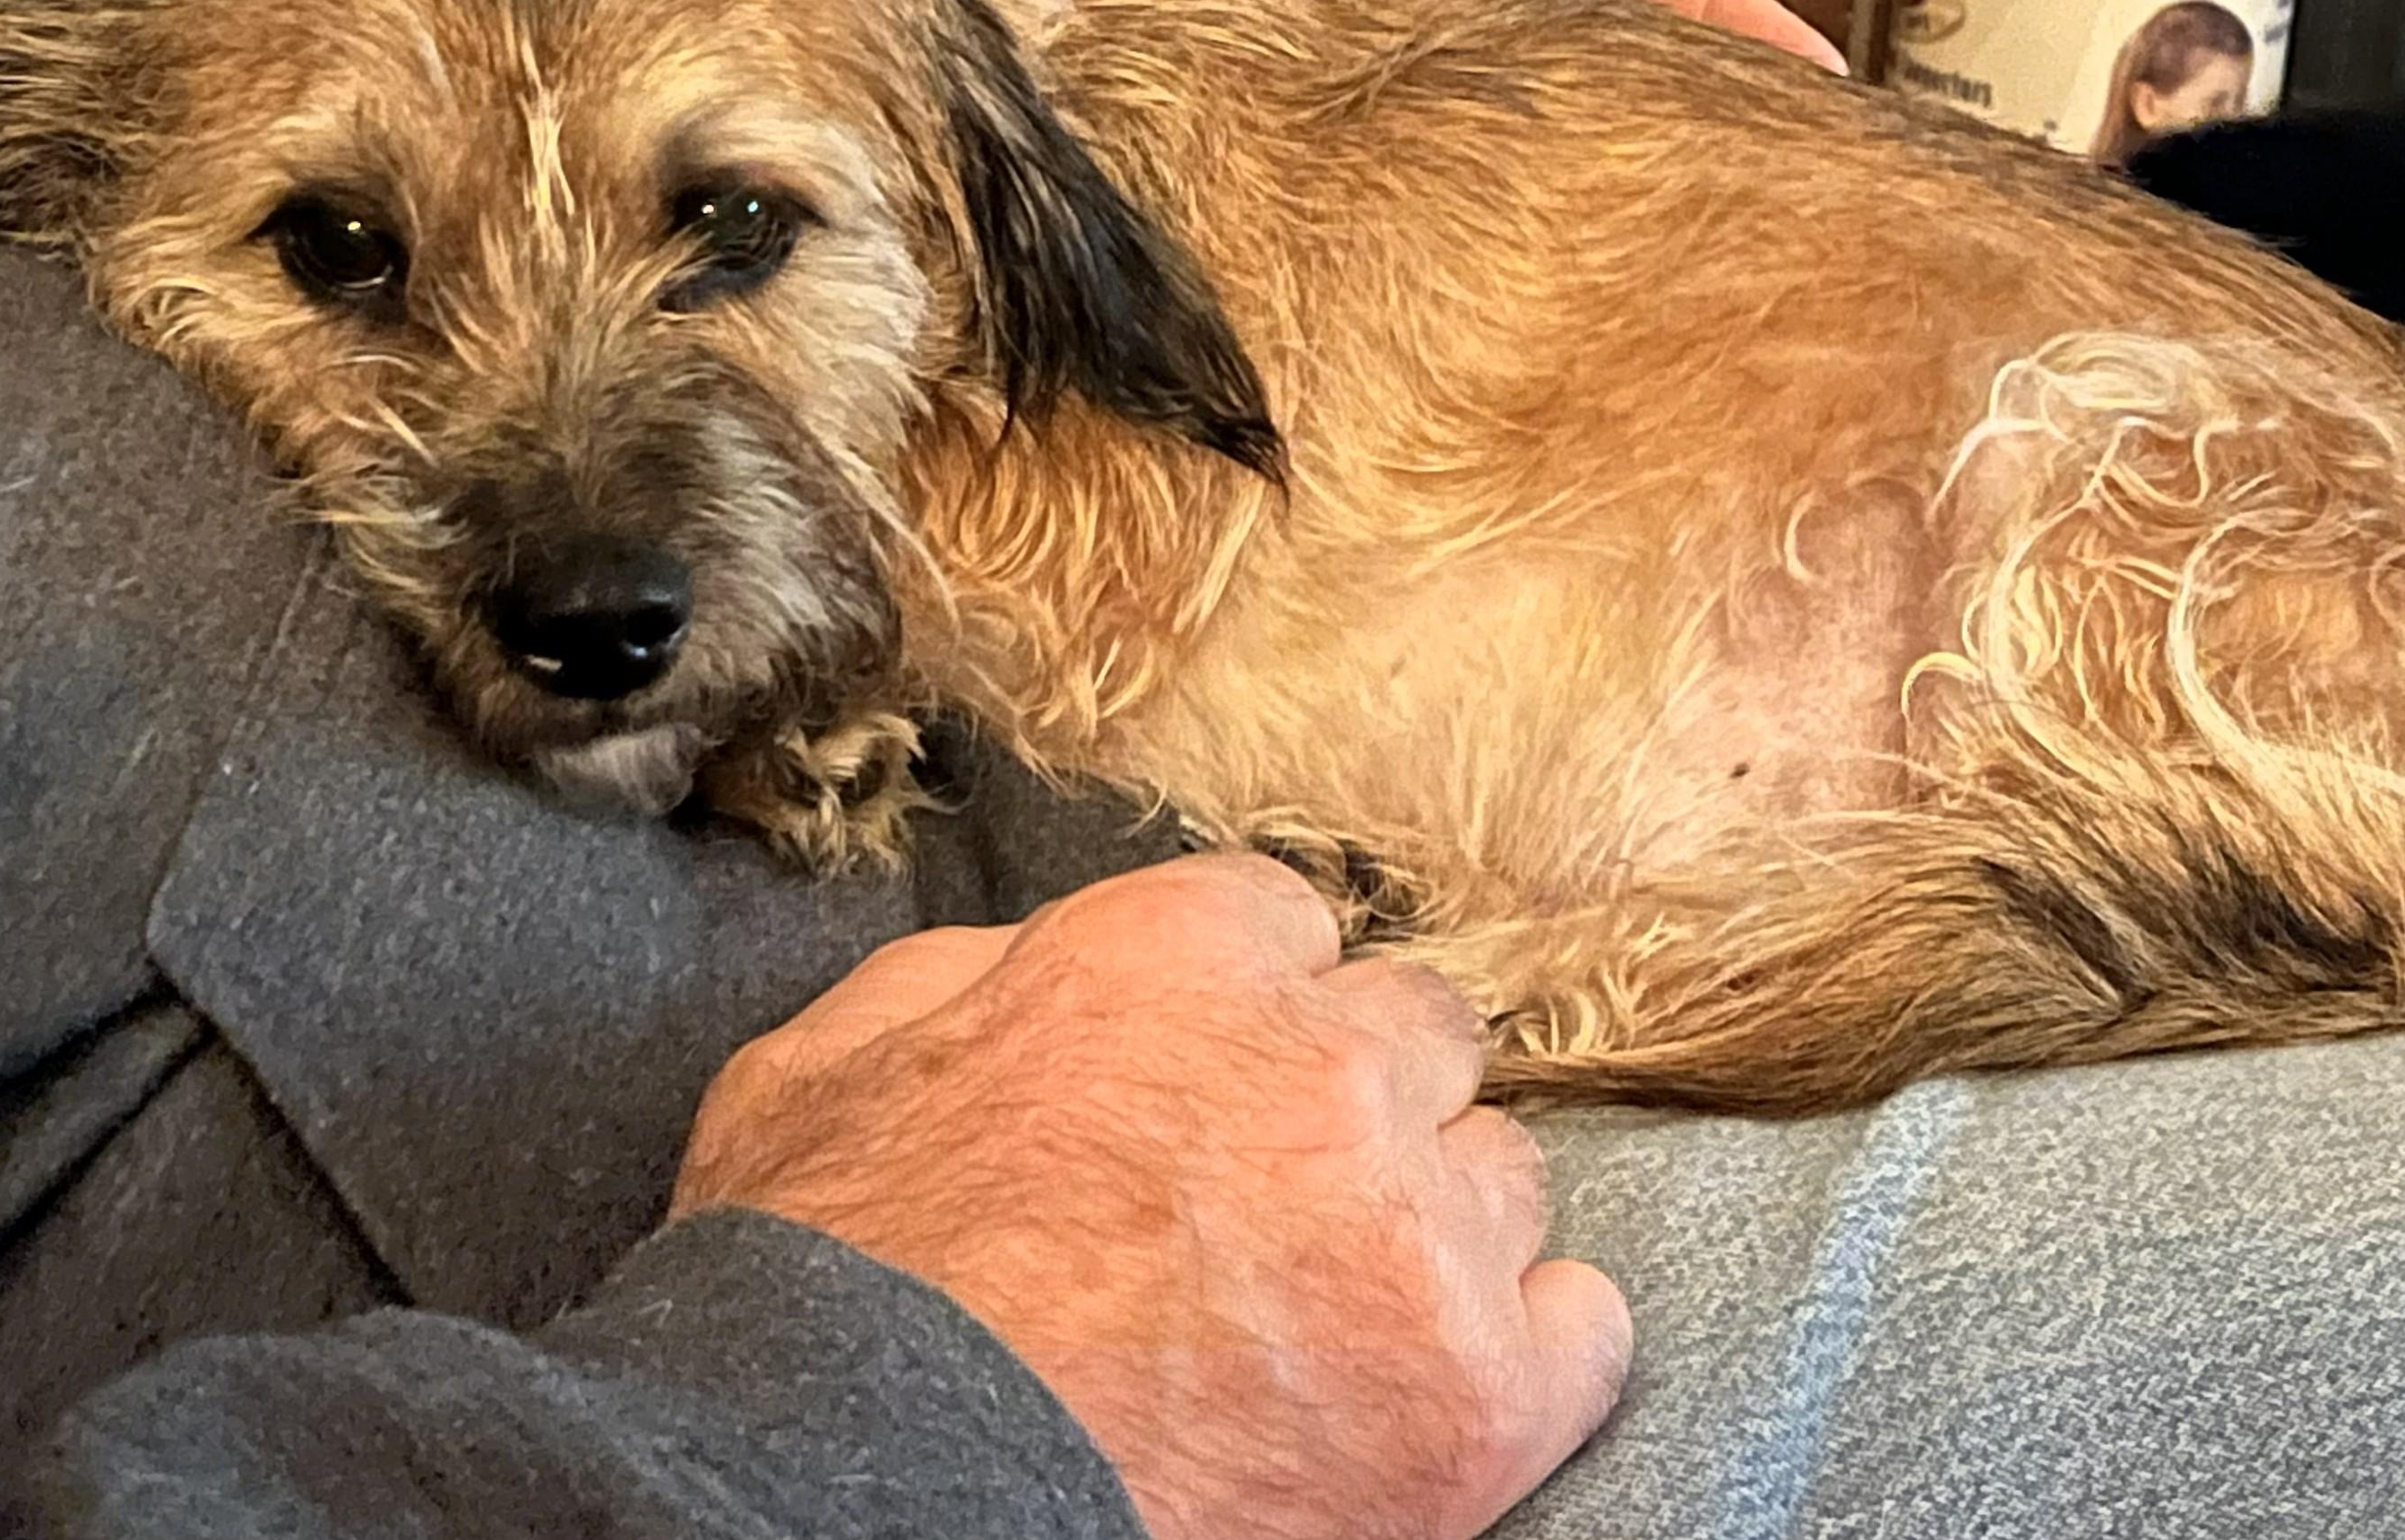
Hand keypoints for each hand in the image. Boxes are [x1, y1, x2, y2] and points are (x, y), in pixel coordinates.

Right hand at [668, 855, 1630, 1539]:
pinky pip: (1582, 1327)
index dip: (1244, 1011)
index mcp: (1170, 958)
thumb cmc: (825, 1300)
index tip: (1209, 1084)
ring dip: (1429, 1232)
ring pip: (1501, 1175)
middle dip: (1355, 1102)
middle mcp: (1321, 1065)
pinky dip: (1520, 1358)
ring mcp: (1412, 1232)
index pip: (1287, 922)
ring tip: (1330, 1322)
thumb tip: (1036, 968)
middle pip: (1417, 1032)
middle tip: (1272, 1203)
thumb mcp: (822, 1072)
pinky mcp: (1480, 1394)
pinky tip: (1428, 1395)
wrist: (867, 1500)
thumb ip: (962, 982)